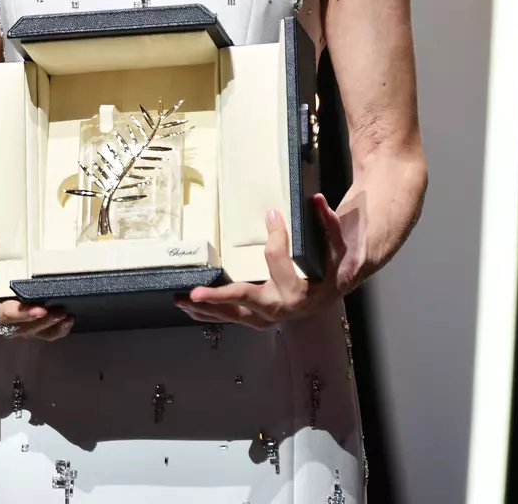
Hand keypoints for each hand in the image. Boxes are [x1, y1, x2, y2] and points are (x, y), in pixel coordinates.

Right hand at [0, 234, 73, 340]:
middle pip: (4, 319)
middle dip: (23, 314)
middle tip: (41, 308)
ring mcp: (5, 327)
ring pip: (24, 330)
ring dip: (42, 323)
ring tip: (59, 313)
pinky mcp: (20, 329)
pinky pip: (38, 335)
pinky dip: (53, 331)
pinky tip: (66, 322)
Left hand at [174, 196, 346, 329]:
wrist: (332, 291)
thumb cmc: (331, 266)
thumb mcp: (335, 243)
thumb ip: (327, 222)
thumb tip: (316, 199)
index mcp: (298, 290)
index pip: (278, 260)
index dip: (276, 235)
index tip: (272, 216)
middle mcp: (280, 307)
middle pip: (245, 301)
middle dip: (219, 298)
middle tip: (195, 293)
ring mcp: (267, 316)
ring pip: (233, 315)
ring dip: (206, 308)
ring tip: (181, 300)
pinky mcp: (257, 317)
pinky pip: (231, 317)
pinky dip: (210, 314)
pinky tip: (190, 308)